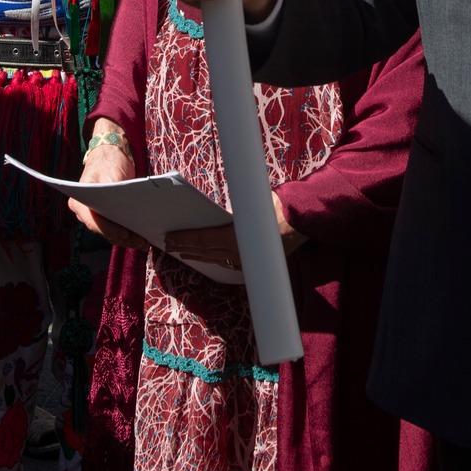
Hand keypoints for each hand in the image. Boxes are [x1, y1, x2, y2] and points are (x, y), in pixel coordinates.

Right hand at [70, 129, 147, 249]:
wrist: (110, 154)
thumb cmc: (109, 162)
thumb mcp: (112, 174)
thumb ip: (114, 192)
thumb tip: (123, 212)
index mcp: (80, 202)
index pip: (94, 221)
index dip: (110, 230)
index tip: (126, 234)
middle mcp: (83, 213)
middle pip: (103, 231)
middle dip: (123, 238)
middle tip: (142, 242)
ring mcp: (94, 216)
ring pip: (110, 233)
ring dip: (127, 239)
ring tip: (145, 242)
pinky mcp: (105, 216)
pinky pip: (115, 229)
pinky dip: (127, 233)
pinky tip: (142, 236)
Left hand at [165, 193, 300, 268]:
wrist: (302, 221)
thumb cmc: (277, 208)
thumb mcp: (249, 206)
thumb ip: (232, 215)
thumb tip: (219, 217)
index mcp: (233, 238)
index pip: (202, 240)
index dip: (183, 240)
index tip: (169, 238)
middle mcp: (237, 253)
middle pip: (205, 252)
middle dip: (185, 248)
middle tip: (168, 245)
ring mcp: (245, 261)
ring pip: (215, 259)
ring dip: (198, 256)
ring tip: (183, 253)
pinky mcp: (253, 263)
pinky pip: (228, 263)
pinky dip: (214, 259)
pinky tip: (209, 259)